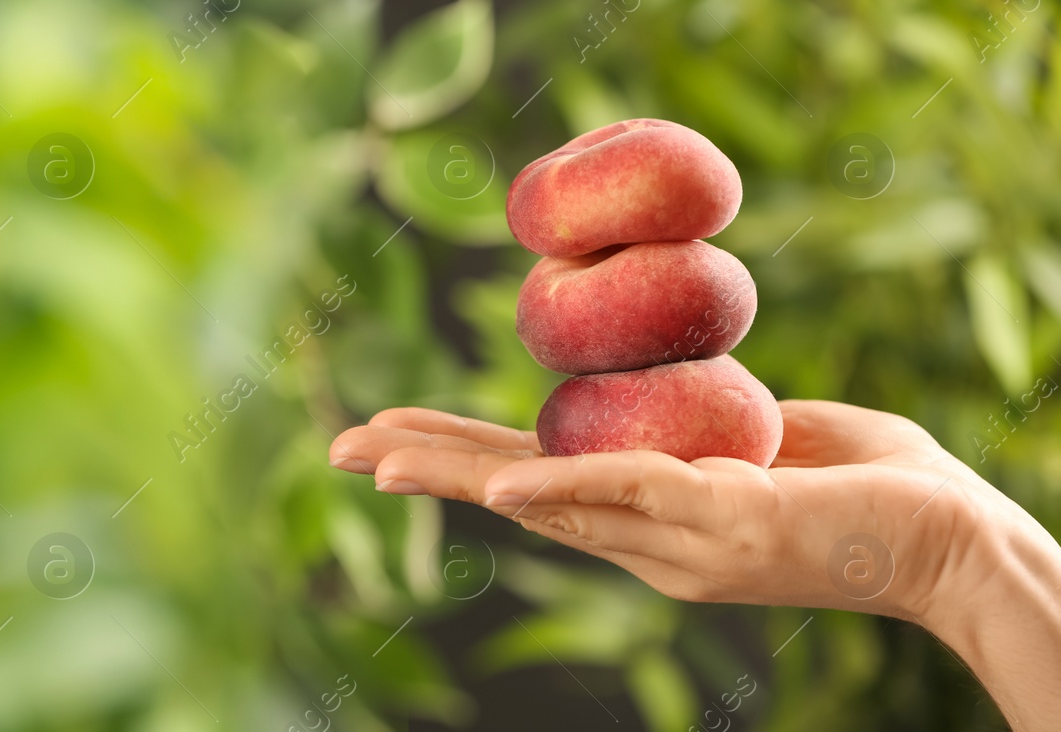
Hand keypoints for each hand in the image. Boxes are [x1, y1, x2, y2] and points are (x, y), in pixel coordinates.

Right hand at [328, 399, 1038, 624]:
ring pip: (545, 498)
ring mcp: (679, 536)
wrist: (958, 544)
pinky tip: (496, 490)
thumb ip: (710, 432)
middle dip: (420, 468)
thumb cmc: (878, 486)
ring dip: (455, 475)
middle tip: (337, 449)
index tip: (390, 439)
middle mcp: (646, 539)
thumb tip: (674, 402)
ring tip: (377, 462)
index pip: (532, 478)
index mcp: (649, 516)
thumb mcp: (771, 443)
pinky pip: (627, 494)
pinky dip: (558, 489)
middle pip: (510, 494)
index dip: (457, 456)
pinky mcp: (725, 519)